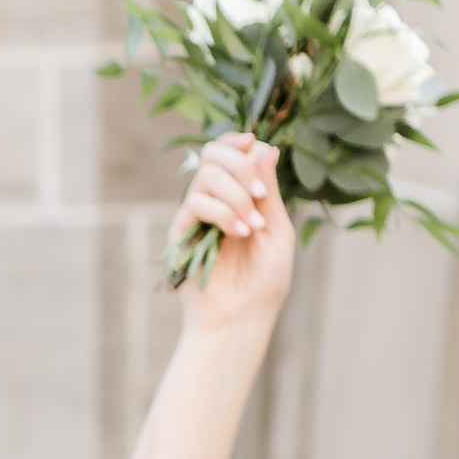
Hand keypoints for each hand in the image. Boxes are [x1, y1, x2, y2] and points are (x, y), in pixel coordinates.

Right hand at [177, 133, 291, 339]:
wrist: (243, 317)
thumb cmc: (265, 280)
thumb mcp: (277, 228)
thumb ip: (268, 190)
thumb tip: (264, 147)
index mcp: (237, 197)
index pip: (227, 154)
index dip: (236, 141)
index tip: (252, 142)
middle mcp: (214, 202)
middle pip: (212, 155)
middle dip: (240, 165)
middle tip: (259, 194)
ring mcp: (196, 219)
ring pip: (206, 176)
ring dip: (236, 195)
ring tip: (251, 226)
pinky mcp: (181, 235)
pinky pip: (195, 203)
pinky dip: (222, 212)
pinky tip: (238, 233)